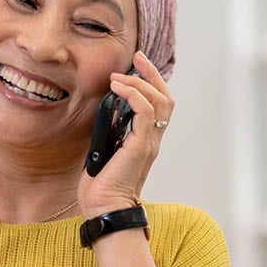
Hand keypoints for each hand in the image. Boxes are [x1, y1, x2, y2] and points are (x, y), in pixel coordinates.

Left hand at [78, 50, 174, 218]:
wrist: (104, 209)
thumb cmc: (101, 188)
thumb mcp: (104, 151)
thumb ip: (111, 132)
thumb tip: (108, 111)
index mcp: (145, 142)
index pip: (159, 106)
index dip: (151, 83)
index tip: (136, 66)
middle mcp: (152, 141)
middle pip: (165, 98)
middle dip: (152, 74)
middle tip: (137, 57)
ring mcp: (149, 143)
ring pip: (159, 101)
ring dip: (139, 82)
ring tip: (118, 76)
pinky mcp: (141, 146)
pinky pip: (146, 112)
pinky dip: (133, 95)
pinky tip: (117, 88)